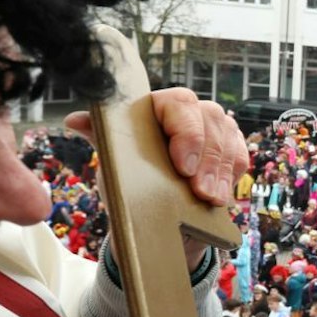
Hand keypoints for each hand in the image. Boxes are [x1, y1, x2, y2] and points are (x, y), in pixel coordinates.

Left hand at [66, 89, 245, 267]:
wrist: (149, 212)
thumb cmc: (130, 179)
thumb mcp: (114, 160)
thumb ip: (101, 136)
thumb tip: (76, 120)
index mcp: (158, 106)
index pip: (179, 103)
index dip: (186, 131)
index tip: (183, 165)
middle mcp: (190, 112)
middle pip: (211, 120)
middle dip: (208, 159)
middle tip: (202, 192)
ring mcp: (213, 130)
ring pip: (228, 139)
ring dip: (221, 172)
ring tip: (212, 199)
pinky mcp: (230, 151)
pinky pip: (240, 156)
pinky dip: (232, 176)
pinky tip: (222, 196)